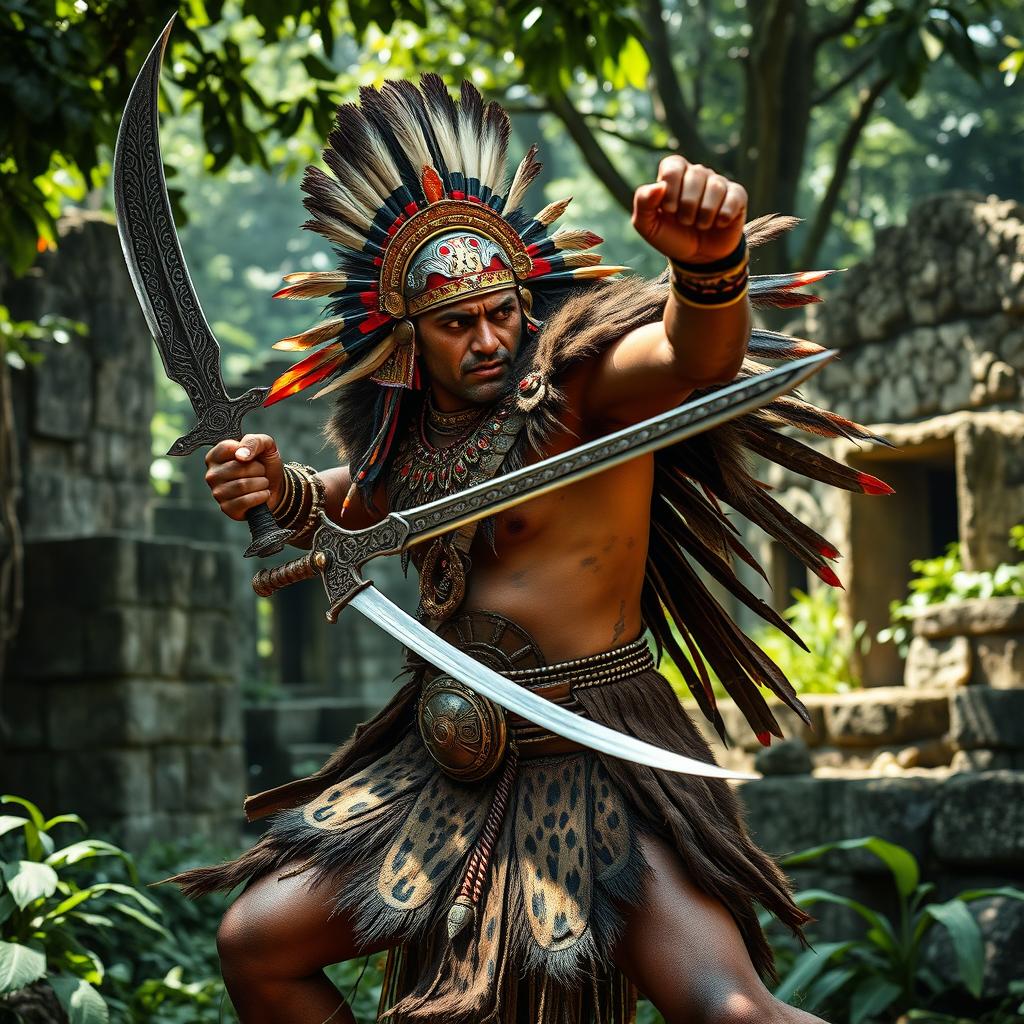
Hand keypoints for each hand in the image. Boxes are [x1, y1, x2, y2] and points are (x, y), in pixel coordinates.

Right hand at [204, 433, 284, 521]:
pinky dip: (260, 496)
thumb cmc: (265, 464)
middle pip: (238, 468)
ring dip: (261, 483)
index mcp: (215, 457)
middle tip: (261, 472)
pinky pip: (245, 501)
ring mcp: (217, 493)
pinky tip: (262, 494)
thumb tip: (240, 455)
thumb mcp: (264, 445)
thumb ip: (253, 441)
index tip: (252, 456)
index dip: (247, 451)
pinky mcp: (227, 508)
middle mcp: (212, 475)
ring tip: (262, 482)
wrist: (276, 486)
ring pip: (242, 485)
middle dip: (258, 469)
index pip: (227, 447)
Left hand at [632, 157, 746, 263]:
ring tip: (701, 225)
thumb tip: (658, 186)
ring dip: (705, 214)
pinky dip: (723, 216)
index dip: (671, 189)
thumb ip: (643, 204)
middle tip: (686, 222)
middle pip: (695, 175)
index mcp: (674, 175)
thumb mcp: (648, 226)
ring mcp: (718, 183)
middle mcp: (697, 173)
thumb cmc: (672, 236)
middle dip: (687, 206)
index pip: (673, 166)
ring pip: (715, 187)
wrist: (697, 258)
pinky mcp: (737, 195)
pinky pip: (734, 198)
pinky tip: (718, 224)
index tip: (669, 210)